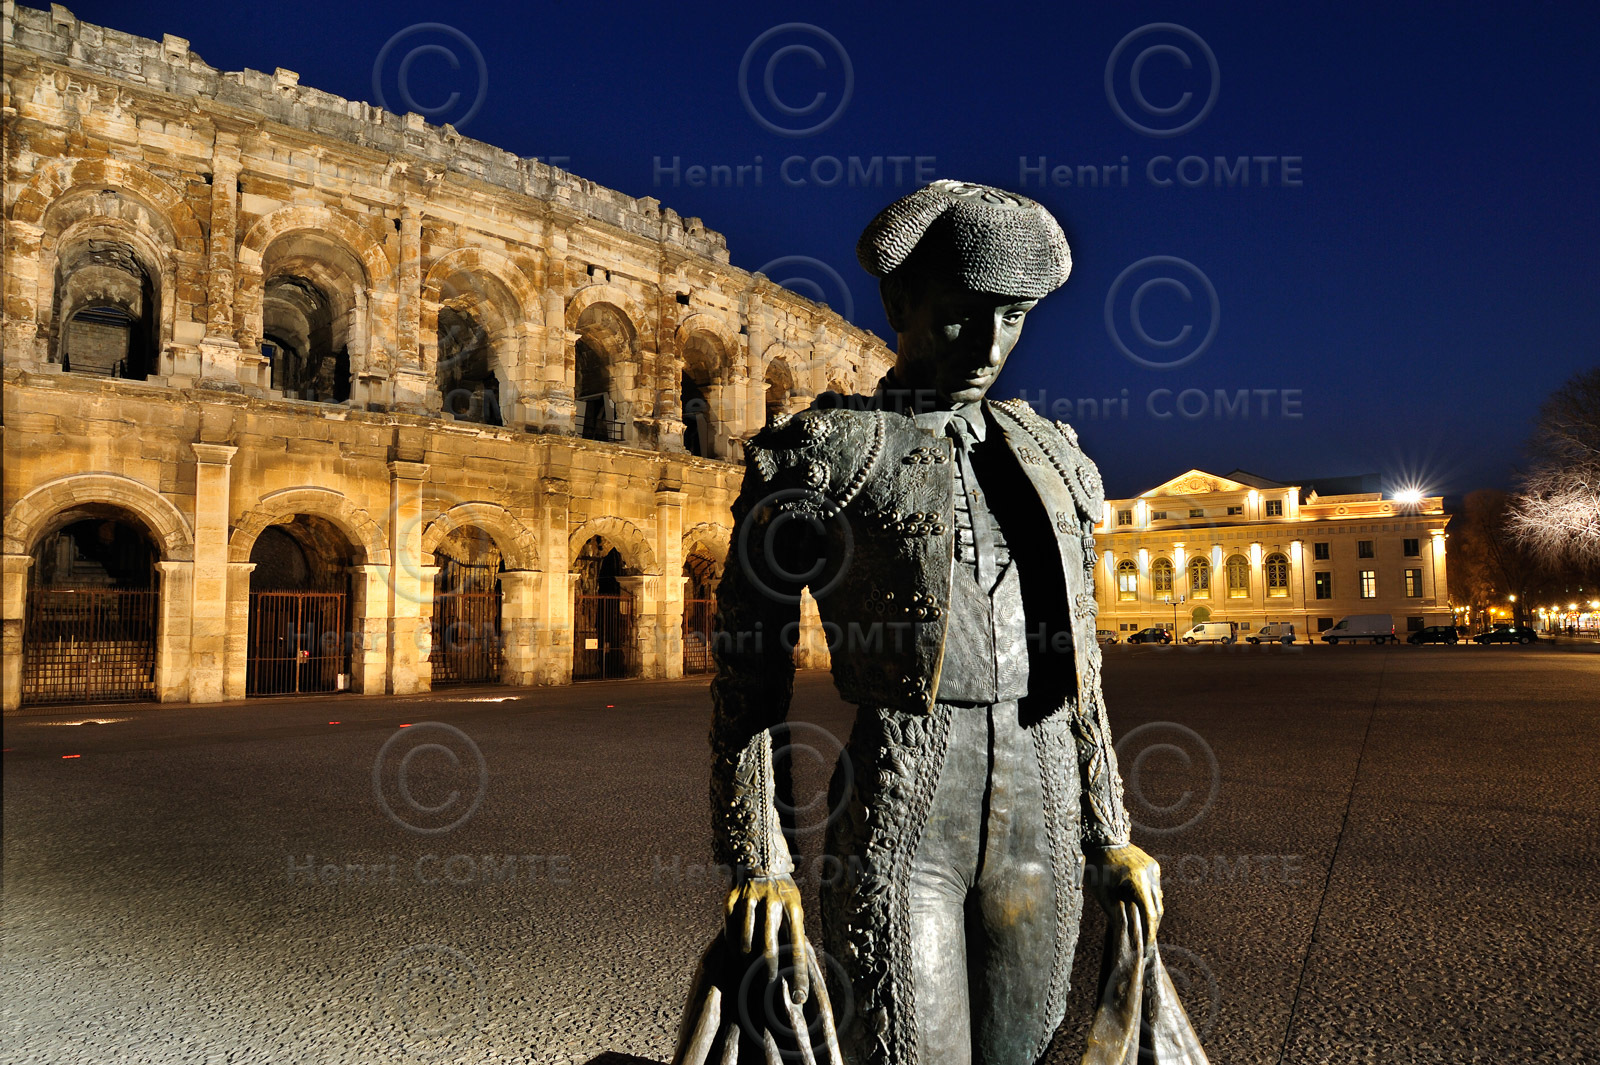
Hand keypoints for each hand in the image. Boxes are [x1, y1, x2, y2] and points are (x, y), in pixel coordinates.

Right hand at [725, 873, 808, 1003]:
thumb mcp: (795, 908)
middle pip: (769, 951)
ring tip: (752, 970)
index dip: (798, 976)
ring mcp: (749, 902)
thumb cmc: (782, 894)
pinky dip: (735, 949)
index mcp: (793, 909)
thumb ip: (793, 934)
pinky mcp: (731, 901)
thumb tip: (796, 973)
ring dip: (749, 964)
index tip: (799, 998)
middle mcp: (772, 905)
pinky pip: (730, 936)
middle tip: (769, 993)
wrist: (760, 858)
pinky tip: (740, 953)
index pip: (797, 948)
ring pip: (746, 947)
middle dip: (769, 977)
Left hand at [1086, 844, 1162, 935]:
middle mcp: (1150, 873)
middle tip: (1146, 939)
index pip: (1149, 913)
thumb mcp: (1102, 892)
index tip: (1148, 944)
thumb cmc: (1098, 866)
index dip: (1150, 931)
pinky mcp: (1154, 865)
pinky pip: (1155, 887)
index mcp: (1137, 879)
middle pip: (1158, 907)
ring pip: (1158, 897)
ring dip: (1152, 911)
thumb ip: (1114, 913)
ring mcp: (1154, 868)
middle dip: (1152, 924)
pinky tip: (1142, 906)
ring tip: (1144, 925)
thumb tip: (1124, 934)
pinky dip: (1149, 898)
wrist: (1103, 839)